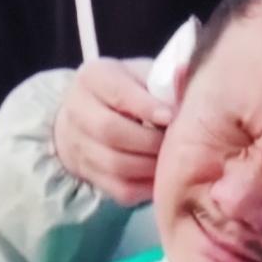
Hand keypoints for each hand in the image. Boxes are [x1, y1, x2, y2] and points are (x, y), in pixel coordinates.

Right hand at [53, 57, 173, 206]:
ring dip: (151, 165)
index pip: (116, 92)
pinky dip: (147, 186)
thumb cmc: (128, 89)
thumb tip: (184, 73)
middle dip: (150, 140)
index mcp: (93, 78)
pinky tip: (163, 176)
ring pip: (116, 164)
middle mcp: (77, 110)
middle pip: (110, 131)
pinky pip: (120, 188)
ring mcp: (78, 146)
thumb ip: (162, 78)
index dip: (145, 106)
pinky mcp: (89, 175)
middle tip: (177, 142)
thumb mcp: (142, 74)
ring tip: (173, 159)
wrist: (90, 113)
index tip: (171, 116)